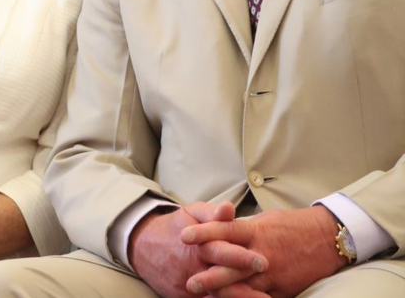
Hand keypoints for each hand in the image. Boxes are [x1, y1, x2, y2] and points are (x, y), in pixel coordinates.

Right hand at [130, 202, 268, 297]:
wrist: (141, 246)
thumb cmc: (174, 227)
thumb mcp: (191, 213)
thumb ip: (213, 213)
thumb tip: (230, 208)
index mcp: (197, 245)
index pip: (220, 251)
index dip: (241, 257)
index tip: (263, 261)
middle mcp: (192, 267)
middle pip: (219, 279)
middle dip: (244, 288)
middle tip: (266, 295)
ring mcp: (186, 285)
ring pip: (214, 296)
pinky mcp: (182, 297)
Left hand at [181, 206, 345, 297]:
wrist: (328, 239)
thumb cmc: (293, 226)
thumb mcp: (264, 221)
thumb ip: (241, 231)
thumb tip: (218, 233)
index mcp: (256, 231)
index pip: (226, 230)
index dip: (204, 233)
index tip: (184, 236)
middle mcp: (263, 254)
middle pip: (232, 266)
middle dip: (210, 276)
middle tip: (189, 282)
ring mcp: (274, 274)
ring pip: (245, 287)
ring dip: (225, 294)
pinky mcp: (284, 290)